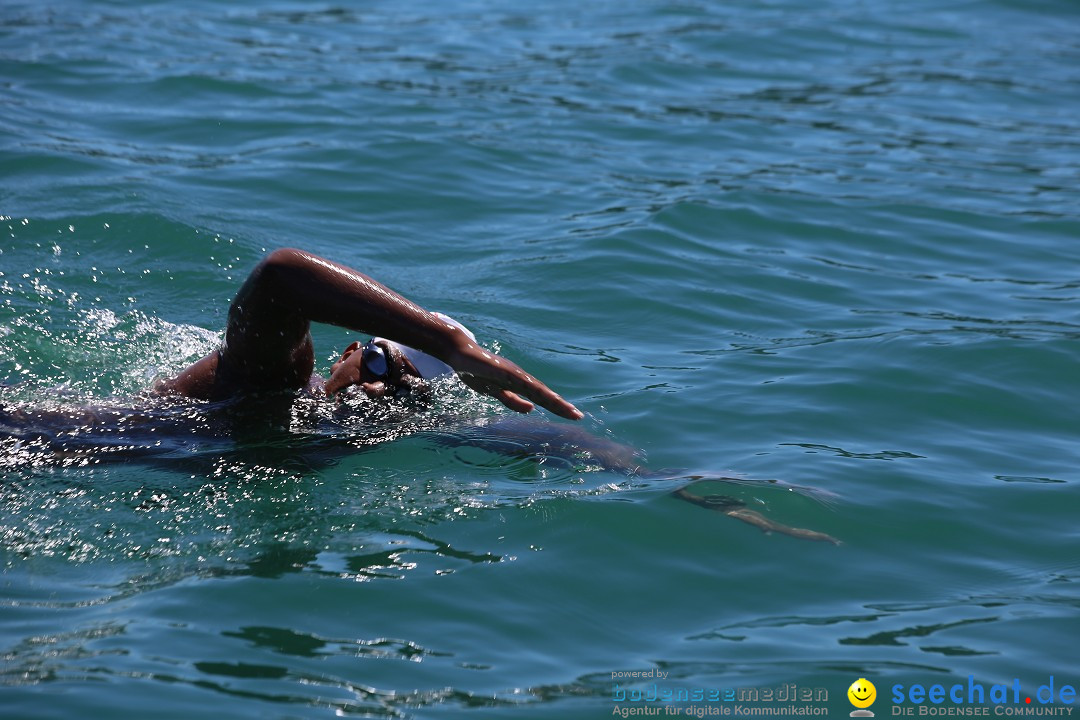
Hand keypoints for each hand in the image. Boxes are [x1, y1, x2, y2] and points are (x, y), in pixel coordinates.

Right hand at [446, 338, 582, 420]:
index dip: (557, 407)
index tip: (573, 416)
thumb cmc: (478, 371)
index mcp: (520, 384)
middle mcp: (521, 377)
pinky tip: (540, 394)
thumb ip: (512, 400)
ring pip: (536, 388)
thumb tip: (531, 409)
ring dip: (551, 398)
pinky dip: (531, 387)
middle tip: (578, 416)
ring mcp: (512, 372)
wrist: (461, 353)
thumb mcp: (496, 393)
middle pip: (544, 394)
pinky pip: (518, 380)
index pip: (542, 398)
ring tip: (565, 408)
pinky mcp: (502, 369)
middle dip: (560, 406)